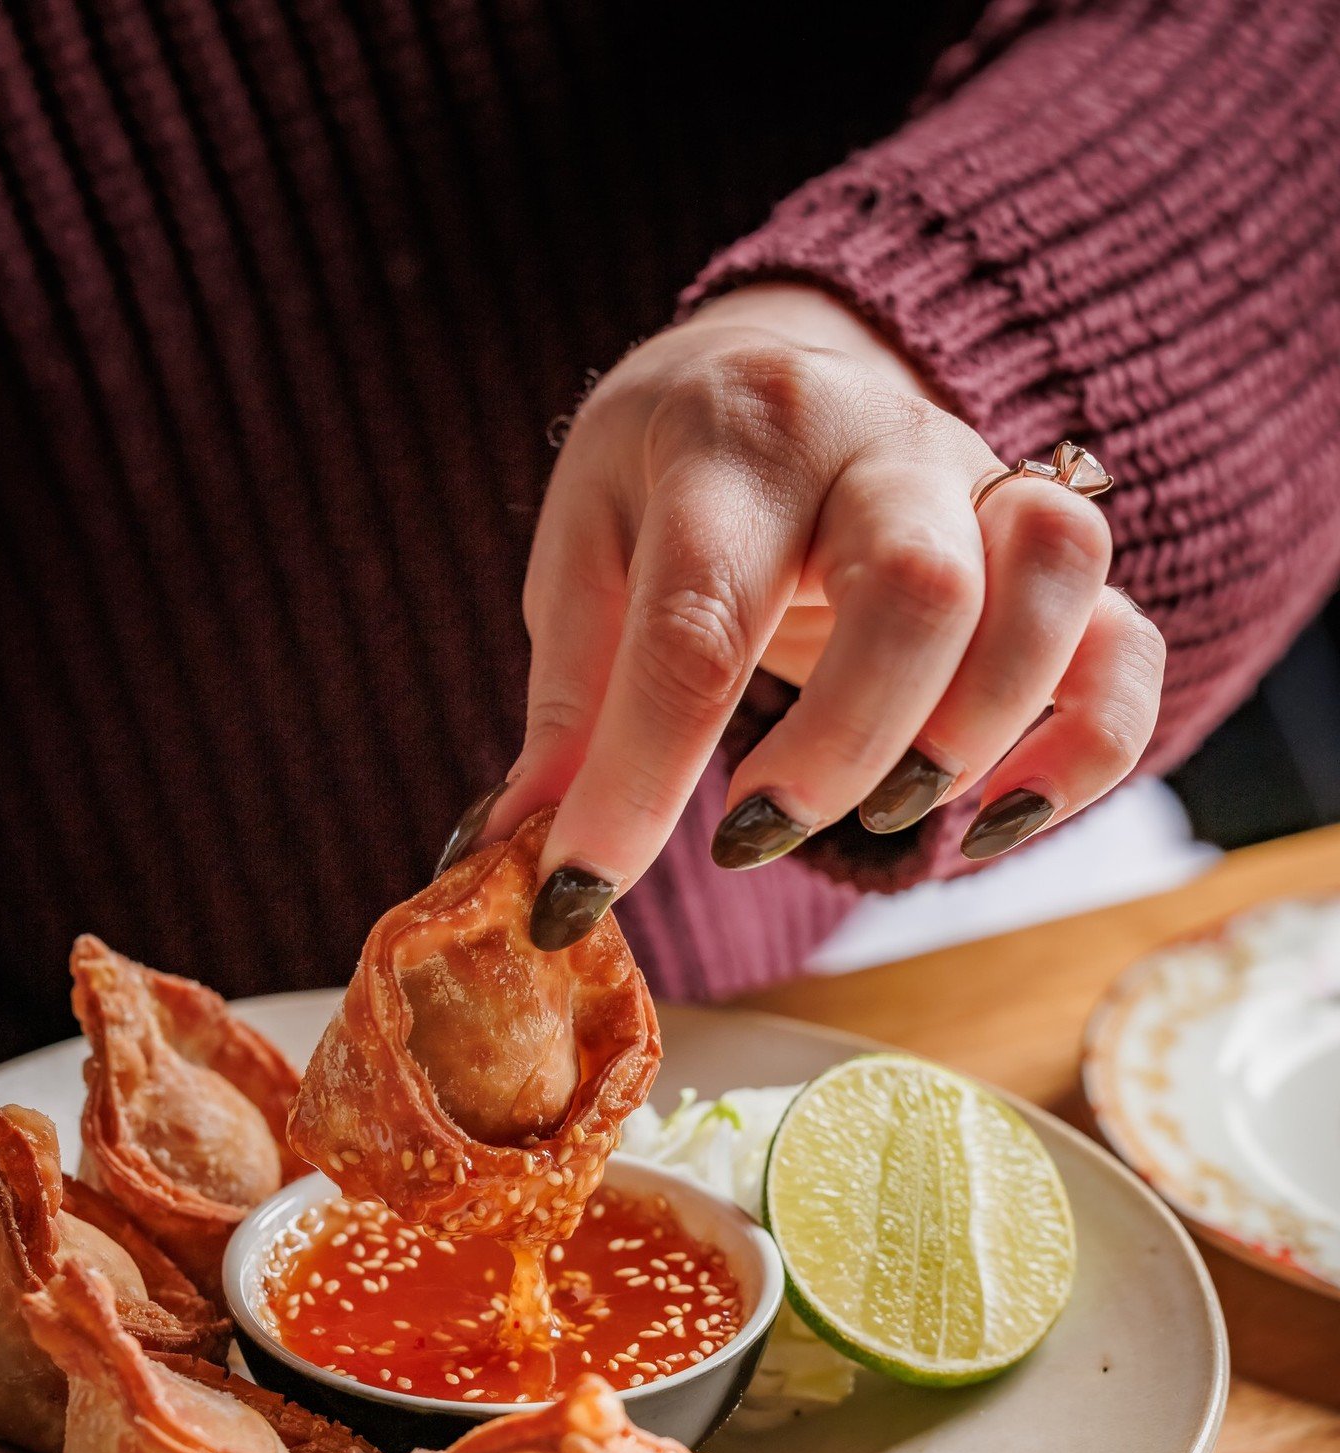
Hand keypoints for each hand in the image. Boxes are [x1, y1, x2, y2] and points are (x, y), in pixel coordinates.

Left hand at [474, 283, 1164, 948]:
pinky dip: (1087, 751)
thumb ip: (569, 706)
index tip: (577, 898)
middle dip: (838, 748)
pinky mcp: (1049, 552)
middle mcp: (875, 441)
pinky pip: (1128, 645)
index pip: (693, 626)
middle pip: (918, 584)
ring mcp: (983, 486)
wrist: (776, 368)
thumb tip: (512, 859)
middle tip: (749, 833)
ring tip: (887, 807)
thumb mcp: (587, 562)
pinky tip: (998, 818)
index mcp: (730, 441)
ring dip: (973, 730)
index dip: (635, 784)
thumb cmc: (667, 479)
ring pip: (1049, 583)